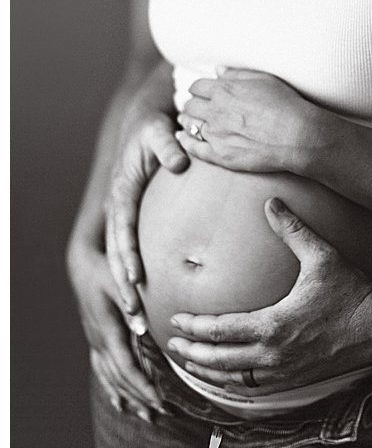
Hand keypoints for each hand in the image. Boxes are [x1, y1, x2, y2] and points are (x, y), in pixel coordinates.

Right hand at [67, 242, 164, 421]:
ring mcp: (95, 342)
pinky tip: (121, 403)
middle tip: (162, 414)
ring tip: (147, 416)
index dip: (142, 387)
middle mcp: (99, 341)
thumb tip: (143, 328)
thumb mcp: (119, 281)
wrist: (83, 263)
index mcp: (107, 331)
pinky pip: (103, 370)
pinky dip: (113, 388)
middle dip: (140, 398)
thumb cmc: (105, 269)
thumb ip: (132, 303)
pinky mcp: (96, 339)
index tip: (160, 401)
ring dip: (129, 398)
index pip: (126, 367)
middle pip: (119, 379)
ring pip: (111, 378)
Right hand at [106, 111, 188, 335]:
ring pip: (120, 261)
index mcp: (122, 191)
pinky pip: (131, 255)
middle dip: (123, 287)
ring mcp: (123, 218)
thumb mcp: (160, 130)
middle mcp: (118, 208)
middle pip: (117, 255)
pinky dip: (136, 279)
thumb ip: (169, 145)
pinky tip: (149, 303)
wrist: (145, 124)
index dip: (129, 255)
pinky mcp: (134, 223)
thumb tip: (179, 161)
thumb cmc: (155, 127)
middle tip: (135, 317)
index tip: (138, 280)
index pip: (123, 228)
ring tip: (138, 322)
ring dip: (126, 291)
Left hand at [165, 198, 371, 390]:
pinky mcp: (296, 380)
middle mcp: (273, 354)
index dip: (193, 326)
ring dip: (207, 372)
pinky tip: (225, 378)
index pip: (219, 330)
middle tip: (172, 344)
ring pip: (232, 380)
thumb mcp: (322, 255)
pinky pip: (254, 389)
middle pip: (218, 360)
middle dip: (191, 353)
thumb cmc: (352, 289)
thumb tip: (270, 202)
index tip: (176, 320)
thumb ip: (293, 230)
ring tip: (190, 364)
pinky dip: (232, 385)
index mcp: (273, 325)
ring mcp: (284, 372)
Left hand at [177, 68, 329, 174]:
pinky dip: (185, 141)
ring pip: (189, 124)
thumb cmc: (286, 104)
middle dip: (192, 103)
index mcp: (224, 90)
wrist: (297, 135)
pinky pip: (193, 147)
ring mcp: (215, 133)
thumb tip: (218, 70)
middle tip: (195, 106)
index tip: (203, 92)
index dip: (199, 88)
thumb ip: (237, 74)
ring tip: (188, 119)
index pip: (198, 86)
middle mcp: (215, 110)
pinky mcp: (219, 154)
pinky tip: (183, 138)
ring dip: (187, 120)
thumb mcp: (264, 79)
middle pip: (191, 104)